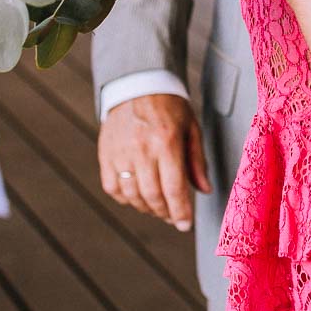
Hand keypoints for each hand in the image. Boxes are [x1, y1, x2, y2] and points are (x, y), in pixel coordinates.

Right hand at [98, 93, 209, 230]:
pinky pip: (112, 187)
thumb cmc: (169, 106)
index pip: (174, 187)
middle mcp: (141, 149)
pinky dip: (124, 199)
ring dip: (146, 208)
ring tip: (157, 208)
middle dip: (165, 213)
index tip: (185, 225)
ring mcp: (120, 152)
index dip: (180, 211)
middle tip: (172, 217)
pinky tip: (137, 197)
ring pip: (132, 195)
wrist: (137, 84)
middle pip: (152, 195)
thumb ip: (197, 161)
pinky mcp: (105, 154)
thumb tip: (204, 190)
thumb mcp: (191, 128)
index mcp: (166, 142)